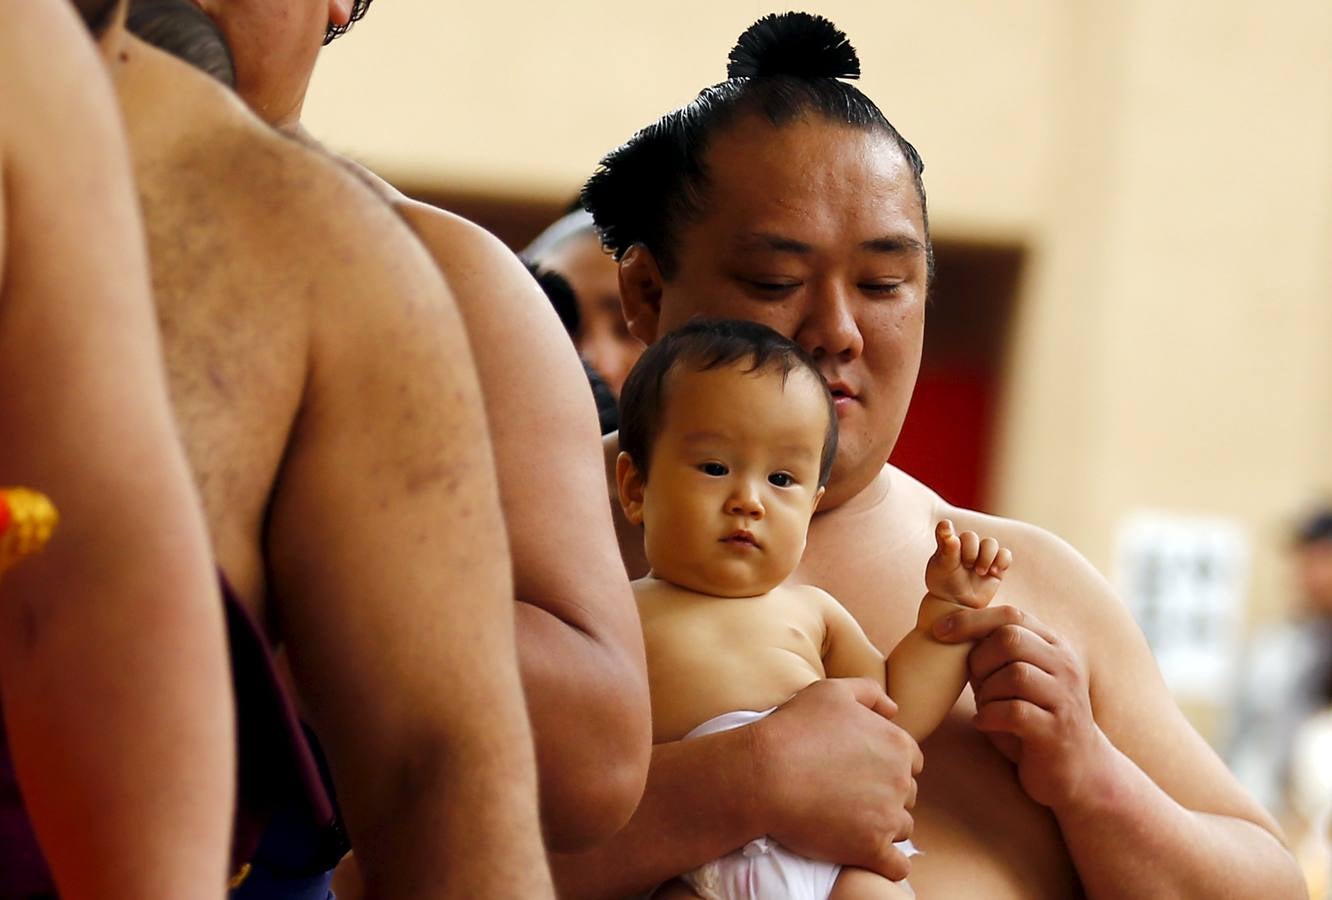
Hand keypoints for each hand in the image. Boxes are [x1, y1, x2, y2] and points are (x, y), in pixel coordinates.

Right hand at [751, 678, 922, 881]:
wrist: (763, 773)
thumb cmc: (793, 729)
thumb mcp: (831, 691)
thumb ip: (869, 693)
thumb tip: (894, 710)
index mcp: (897, 744)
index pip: (910, 761)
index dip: (885, 765)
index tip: (858, 771)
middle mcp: (900, 780)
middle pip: (906, 794)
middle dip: (884, 796)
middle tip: (848, 795)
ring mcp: (888, 817)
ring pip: (901, 828)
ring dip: (882, 827)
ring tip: (848, 822)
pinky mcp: (871, 849)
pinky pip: (896, 867)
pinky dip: (886, 863)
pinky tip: (867, 854)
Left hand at [923, 520, 1010, 608]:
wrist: (957, 604)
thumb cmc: (944, 583)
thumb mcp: (941, 565)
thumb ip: (946, 547)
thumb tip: (946, 523)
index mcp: (950, 543)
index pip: (952, 530)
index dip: (954, 538)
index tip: (952, 544)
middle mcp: (967, 547)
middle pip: (973, 537)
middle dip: (970, 552)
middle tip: (965, 566)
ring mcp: (982, 556)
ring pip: (991, 544)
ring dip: (986, 556)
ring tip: (980, 572)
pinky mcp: (996, 567)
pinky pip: (1005, 555)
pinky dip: (1002, 561)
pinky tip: (993, 572)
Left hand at [932, 606, 1113, 810]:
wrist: (1077, 770)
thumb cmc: (1033, 718)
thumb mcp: (1016, 679)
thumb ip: (994, 654)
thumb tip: (948, 630)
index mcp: (1053, 645)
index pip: (1011, 615)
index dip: (971, 620)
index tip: (938, 632)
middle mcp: (1064, 665)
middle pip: (1010, 639)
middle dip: (979, 660)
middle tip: (975, 685)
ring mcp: (1064, 697)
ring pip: (1015, 674)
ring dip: (986, 691)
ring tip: (984, 706)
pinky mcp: (1057, 730)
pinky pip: (1015, 711)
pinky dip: (989, 716)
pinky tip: (984, 723)